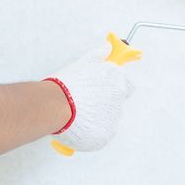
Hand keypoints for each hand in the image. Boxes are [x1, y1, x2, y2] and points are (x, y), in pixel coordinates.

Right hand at [45, 37, 139, 151]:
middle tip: (84, 104)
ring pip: (107, 121)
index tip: (106, 89)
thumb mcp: (84, 62)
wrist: (56, 105)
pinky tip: (77, 127)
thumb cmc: (67, 84)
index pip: (127, 85)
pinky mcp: (104, 135)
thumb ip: (99, 55)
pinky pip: (100, 135)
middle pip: (115, 105)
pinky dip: (90, 133)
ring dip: (96, 119)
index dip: (116, 87)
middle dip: (102, 105)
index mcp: (116, 81)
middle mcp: (118, 101)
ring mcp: (112, 120)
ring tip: (77, 115)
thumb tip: (108, 48)